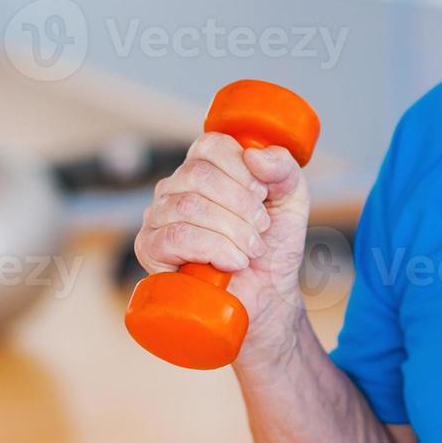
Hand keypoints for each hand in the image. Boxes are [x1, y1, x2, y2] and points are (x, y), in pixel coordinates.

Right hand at [133, 133, 311, 365]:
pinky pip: (175, 237)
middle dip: (242, 205)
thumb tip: (255, 155)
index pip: (211, 145)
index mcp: (205, 166)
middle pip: (200, 175)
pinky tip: (233, 262)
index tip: (263, 196)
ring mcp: (158, 217)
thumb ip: (284, 169)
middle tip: (261, 229)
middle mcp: (175, 186)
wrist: (267, 297)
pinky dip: (214, 249)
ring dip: (233, 231)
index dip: (242, 169)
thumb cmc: (274, 245)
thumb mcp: (292, 200)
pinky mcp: (150, 249)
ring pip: (189, 206)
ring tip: (251, 250)